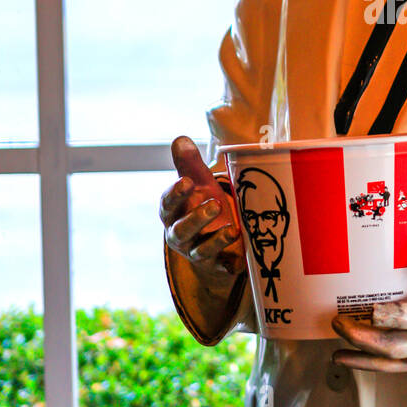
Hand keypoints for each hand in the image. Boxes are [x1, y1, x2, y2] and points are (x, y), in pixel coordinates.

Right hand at [159, 136, 243, 291]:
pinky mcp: (215, 265)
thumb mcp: (197, 184)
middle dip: (196, 218)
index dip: (175, 194)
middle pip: (181, 230)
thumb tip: (181, 139)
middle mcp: (179, 235)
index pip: (167, 204)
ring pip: (200, 250)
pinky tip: (238, 262)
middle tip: (215, 203)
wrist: (210, 240)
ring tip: (231, 229)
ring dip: (215, 240)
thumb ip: (188, 164)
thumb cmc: (201, 204)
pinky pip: (220, 268)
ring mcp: (196, 252)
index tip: (187, 182)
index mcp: (172, 213)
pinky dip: (228, 266)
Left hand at [331, 244, 406, 372]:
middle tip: (338, 322)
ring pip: (392, 364)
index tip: (370, 309)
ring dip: (361, 359)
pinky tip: (350, 359)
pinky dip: (371, 365)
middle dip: (362, 338)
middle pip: (395, 347)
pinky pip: (395, 368)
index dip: (391, 316)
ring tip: (335, 353)